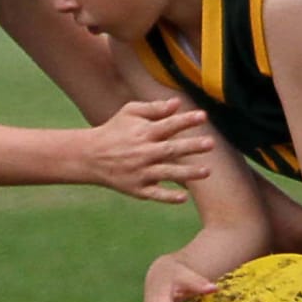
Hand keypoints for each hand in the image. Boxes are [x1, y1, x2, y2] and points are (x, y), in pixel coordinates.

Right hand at [83, 98, 210, 203]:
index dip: (186, 120)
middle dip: (191, 146)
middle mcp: (143, 152)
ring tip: (207, 172)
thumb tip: (178, 103)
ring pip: (167, 172)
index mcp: (144, 132)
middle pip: (171, 149)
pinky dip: (168, 197)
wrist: (90, 156)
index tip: (203, 116)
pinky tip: (184, 198)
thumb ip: (154, 108)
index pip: (168, 125)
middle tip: (211, 143)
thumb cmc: (115, 130)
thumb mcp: (130, 112)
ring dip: (187, 173)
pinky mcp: (137, 189)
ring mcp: (140, 172)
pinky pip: (155, 193)